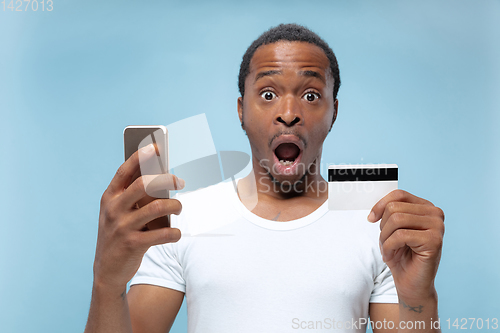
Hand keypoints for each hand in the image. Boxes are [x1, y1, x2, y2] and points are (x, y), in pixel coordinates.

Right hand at [93, 144, 183, 290]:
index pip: (125, 171)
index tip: (157, 147)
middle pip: (143, 184)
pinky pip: (162, 234)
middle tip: (180, 181)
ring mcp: (122, 227)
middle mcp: (113, 209)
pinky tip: (176, 233)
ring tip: (179, 208)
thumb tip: (163, 178)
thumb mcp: (119, 213)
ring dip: (175, 205)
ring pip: (157, 207)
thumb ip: (134, 197)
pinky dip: (174, 233)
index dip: (140, 156)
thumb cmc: (119, 234)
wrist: (106, 270)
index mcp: (109, 197)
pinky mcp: (132, 244)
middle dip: (166, 179)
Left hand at [367, 190, 444, 302]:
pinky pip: (400, 235)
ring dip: (385, 238)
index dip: (380, 205)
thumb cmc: (402, 256)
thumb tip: (376, 209)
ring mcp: (437, 226)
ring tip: (388, 250)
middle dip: (383, 227)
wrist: (411, 283)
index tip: (371, 219)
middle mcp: (435, 213)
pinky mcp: (435, 240)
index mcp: (425, 207)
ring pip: (396, 220)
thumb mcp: (391, 229)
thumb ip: (389, 212)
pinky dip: (389, 247)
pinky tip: (392, 256)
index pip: (399, 194)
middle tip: (385, 243)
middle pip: (395, 208)